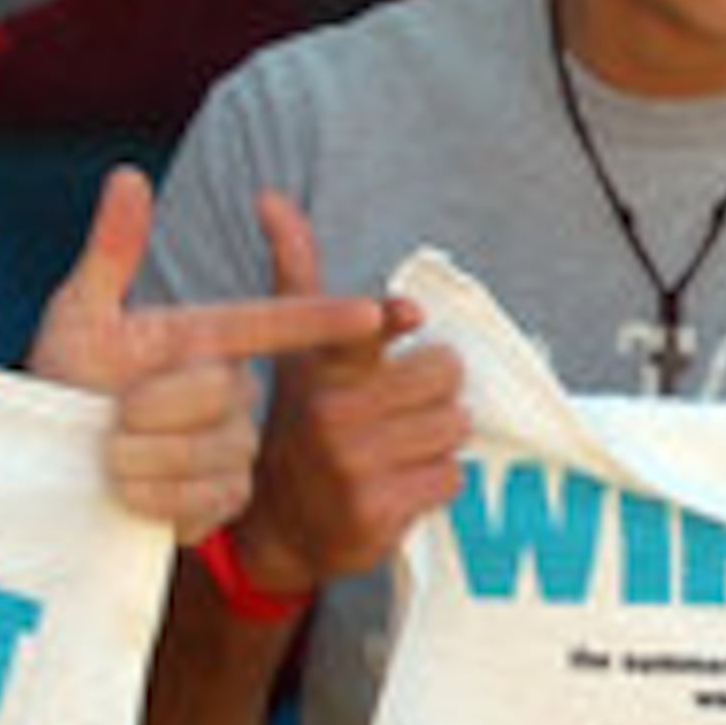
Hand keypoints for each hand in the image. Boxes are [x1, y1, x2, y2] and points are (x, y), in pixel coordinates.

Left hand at [28, 169, 391, 541]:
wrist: (53, 466)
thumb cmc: (67, 382)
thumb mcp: (80, 315)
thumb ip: (111, 250)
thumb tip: (127, 175)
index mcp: (208, 336)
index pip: (279, 322)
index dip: (328, 317)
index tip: (379, 313)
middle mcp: (232, 388)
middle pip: (218, 392)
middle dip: (150, 407)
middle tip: (109, 416)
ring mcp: (233, 446)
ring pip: (208, 450)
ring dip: (141, 457)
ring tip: (111, 455)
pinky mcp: (224, 498)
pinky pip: (202, 498)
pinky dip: (152, 497)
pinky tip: (128, 493)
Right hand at [221, 190, 467, 595]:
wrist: (277, 527)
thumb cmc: (300, 423)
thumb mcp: (297, 350)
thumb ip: (295, 271)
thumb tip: (271, 197)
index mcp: (320, 369)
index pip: (363, 330)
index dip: (391, 319)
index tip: (407, 315)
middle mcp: (332, 415)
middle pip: (444, 376)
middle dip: (436, 390)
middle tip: (405, 407)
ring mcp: (353, 467)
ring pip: (453, 428)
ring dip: (439, 438)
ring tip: (400, 446)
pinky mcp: (376, 513)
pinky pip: (450, 479)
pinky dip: (437, 481)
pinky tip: (400, 482)